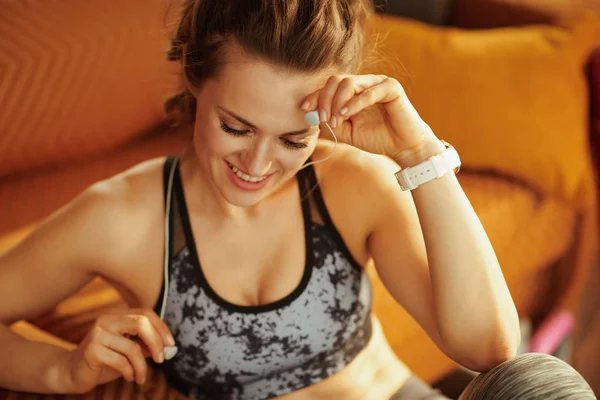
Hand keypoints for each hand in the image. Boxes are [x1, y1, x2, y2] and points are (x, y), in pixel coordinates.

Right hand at [55, 308, 174, 392]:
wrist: (72, 372)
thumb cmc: (104, 361)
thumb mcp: (128, 351)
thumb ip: (145, 346)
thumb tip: (168, 348)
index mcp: (117, 315)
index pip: (146, 314)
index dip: (161, 328)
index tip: (171, 345)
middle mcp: (107, 319)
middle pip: (141, 322)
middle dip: (156, 342)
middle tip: (162, 359)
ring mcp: (98, 333)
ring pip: (132, 347)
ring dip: (142, 366)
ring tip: (141, 377)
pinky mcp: (92, 349)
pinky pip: (121, 361)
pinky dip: (130, 372)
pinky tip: (129, 377)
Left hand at [301, 74, 441, 162]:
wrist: (403, 147)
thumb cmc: (377, 138)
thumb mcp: (347, 132)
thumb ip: (330, 123)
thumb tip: (310, 114)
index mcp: (353, 91)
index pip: (329, 86)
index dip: (315, 96)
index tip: (304, 109)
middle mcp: (364, 83)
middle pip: (335, 80)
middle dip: (324, 100)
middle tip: (324, 119)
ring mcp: (378, 83)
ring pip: (349, 83)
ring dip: (337, 102)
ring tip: (336, 120)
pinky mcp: (391, 88)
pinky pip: (369, 91)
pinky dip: (355, 102)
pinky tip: (346, 114)